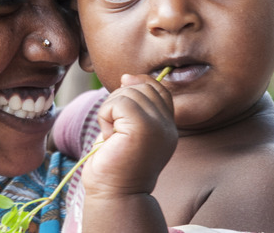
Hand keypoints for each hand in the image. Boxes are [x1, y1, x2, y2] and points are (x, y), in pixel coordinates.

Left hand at [82, 73, 177, 196]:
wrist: (115, 195)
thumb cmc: (115, 165)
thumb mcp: (128, 130)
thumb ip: (133, 107)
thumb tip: (127, 77)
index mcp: (168, 128)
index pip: (160, 90)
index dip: (141, 82)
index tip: (123, 85)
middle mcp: (168, 127)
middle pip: (144, 87)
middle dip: (120, 97)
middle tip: (113, 124)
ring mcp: (158, 127)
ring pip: (128, 93)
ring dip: (110, 110)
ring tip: (112, 134)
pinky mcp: (142, 128)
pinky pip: (118, 103)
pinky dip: (105, 115)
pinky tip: (108, 136)